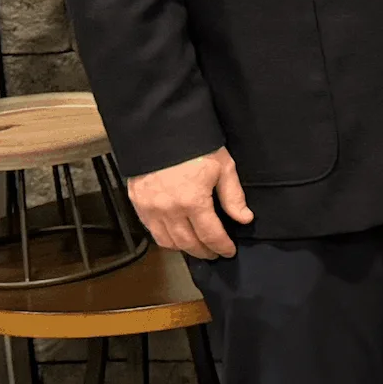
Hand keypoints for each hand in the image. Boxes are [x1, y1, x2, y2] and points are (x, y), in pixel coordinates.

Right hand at [127, 148, 253, 260]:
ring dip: (184, 248)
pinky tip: (177, 237)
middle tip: (215, 253)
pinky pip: (152, 231)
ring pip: (168, 242)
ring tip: (197, 247)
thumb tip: (244, 219)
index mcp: (193, 202)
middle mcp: (169, 211)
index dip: (222, 246)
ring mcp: (150, 209)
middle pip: (188, 243)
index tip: (229, 251)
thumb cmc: (197, 147)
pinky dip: (166, 239)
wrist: (161, 130)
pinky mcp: (137, 204)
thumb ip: (233, 196)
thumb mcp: (223, 167)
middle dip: (204, 251)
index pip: (210, 235)